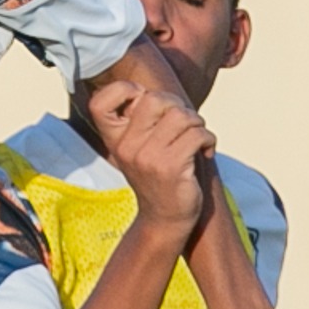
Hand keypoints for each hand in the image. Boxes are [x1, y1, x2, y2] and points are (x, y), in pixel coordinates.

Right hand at [83, 73, 214, 231]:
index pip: (100, 102)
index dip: (123, 91)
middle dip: (178, 106)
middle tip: (184, 124)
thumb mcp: (140, 147)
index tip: (144, 102)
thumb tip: (161, 92)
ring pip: (181, 115)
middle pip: (155, 99)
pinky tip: (205, 151)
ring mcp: (147, 157)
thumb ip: (143, 121)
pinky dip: (208, 139)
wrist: (165, 218)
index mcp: (115, 139)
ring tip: (196, 139)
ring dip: (197, 124)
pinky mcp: (170, 167)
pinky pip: (197, 134)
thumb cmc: (159, 175)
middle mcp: (126, 147)